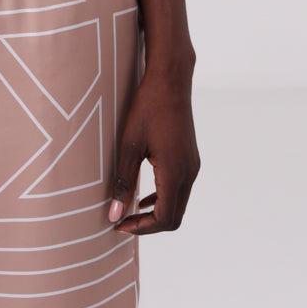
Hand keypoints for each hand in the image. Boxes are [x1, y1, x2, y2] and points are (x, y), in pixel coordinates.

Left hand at [107, 66, 199, 234]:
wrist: (170, 79)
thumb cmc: (147, 108)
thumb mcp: (129, 145)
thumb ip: (122, 181)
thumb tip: (113, 215)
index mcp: (175, 172)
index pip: (164, 219)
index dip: (141, 228)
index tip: (118, 225)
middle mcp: (189, 173)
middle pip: (174, 217)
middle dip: (148, 225)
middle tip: (122, 222)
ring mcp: (192, 165)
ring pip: (178, 204)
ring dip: (156, 213)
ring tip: (129, 212)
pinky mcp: (190, 158)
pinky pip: (180, 189)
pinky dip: (162, 198)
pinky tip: (143, 195)